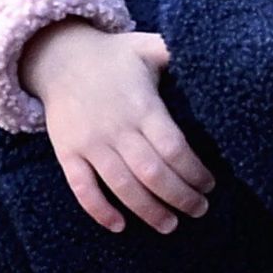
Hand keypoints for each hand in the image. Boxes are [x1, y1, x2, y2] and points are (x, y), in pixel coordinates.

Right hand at [23, 23, 213, 234]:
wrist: (57, 56)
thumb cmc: (113, 55)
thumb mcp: (146, 46)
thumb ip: (176, 52)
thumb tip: (215, 52)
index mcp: (142, 105)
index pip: (174, 148)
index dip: (194, 172)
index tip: (209, 185)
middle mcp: (116, 127)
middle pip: (153, 173)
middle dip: (180, 197)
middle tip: (199, 210)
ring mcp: (90, 142)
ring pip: (122, 186)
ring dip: (148, 211)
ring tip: (170, 226)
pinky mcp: (67, 152)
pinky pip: (81, 188)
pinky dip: (99, 210)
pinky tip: (119, 226)